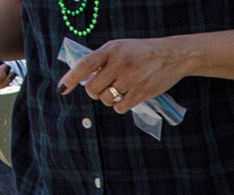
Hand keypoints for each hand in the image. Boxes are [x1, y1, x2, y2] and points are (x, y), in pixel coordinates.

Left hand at [60, 36, 196, 112]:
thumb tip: (84, 78)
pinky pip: (120, 108)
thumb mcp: (121, 48)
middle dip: (95, 92)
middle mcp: (119, 63)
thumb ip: (103, 60)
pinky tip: (127, 98)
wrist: (171, 56)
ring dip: (109, 99)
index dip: (71, 77)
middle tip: (103, 88)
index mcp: (111, 50)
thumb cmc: (142, 52)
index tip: (61, 89)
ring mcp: (131, 79)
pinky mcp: (142, 92)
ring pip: (106, 100)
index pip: (85, 65)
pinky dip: (120, 106)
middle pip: (93, 88)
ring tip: (120, 90)